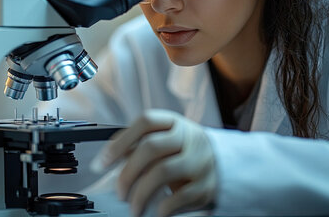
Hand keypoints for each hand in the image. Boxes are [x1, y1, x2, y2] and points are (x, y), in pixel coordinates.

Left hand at [91, 109, 216, 215]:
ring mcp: (200, 160)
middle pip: (150, 147)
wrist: (227, 166)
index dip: (120, 141)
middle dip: (127, 172)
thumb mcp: (166, 142)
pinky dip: (162, 208)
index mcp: (175, 123)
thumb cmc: (183, 153)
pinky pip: (179, 197)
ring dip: (140, 193)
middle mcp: (189, 137)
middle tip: (119, 192)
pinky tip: (155, 212)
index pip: (145, 121)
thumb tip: (103, 162)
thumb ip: (139, 147)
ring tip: (133, 207)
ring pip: (162, 172)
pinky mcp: (207, 186)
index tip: (102, 162)